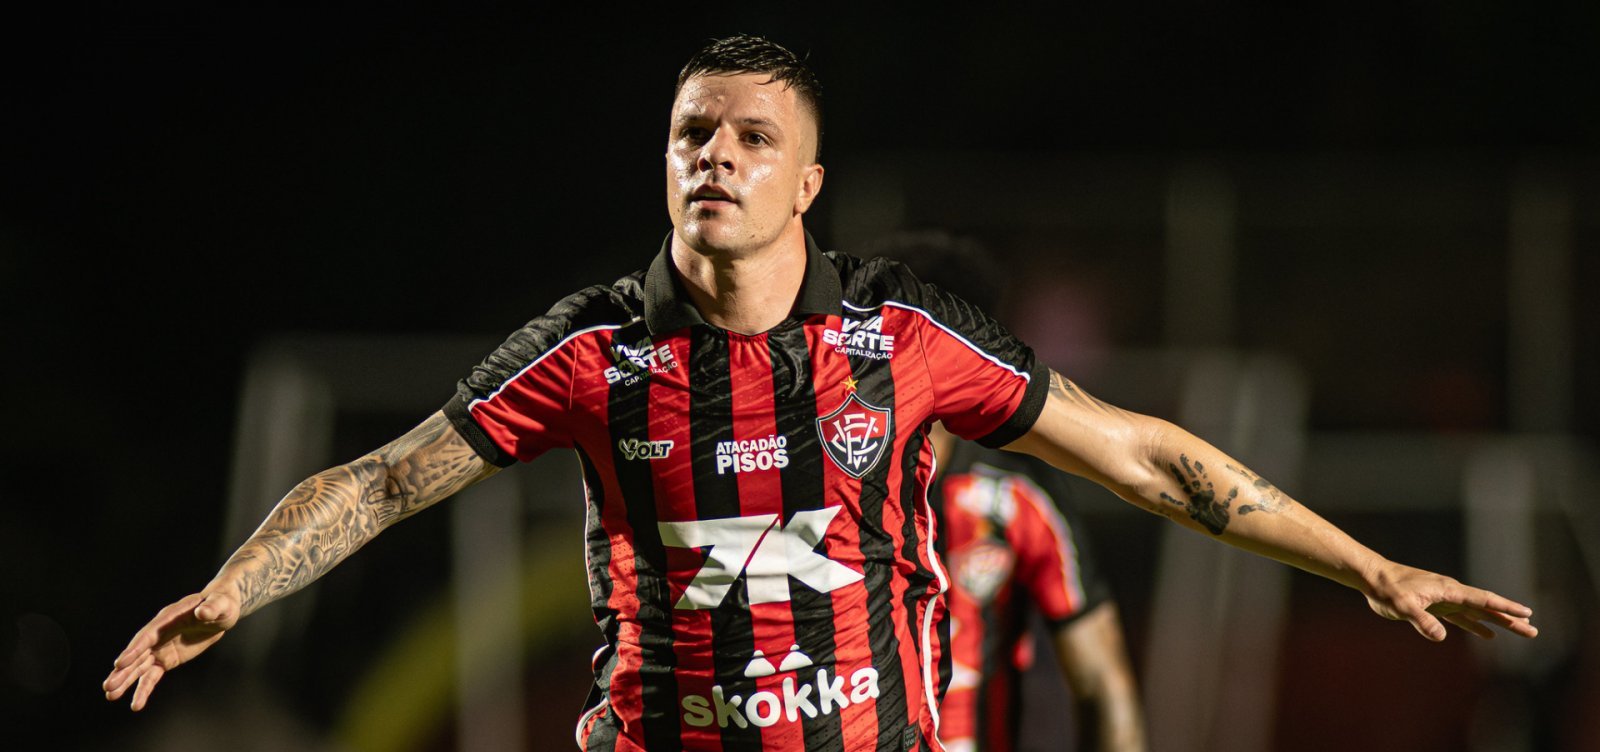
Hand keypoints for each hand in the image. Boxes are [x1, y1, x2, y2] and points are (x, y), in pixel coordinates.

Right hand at [103, 589, 240, 709]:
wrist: (220, 610)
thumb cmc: (220, 604)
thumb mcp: (220, 604)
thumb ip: (211, 608)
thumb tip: (204, 612)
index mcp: (168, 618)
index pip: (148, 635)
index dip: (135, 648)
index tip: (120, 662)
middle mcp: (159, 634)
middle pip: (138, 653)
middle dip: (123, 670)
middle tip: (108, 686)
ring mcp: (160, 648)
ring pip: (140, 667)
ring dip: (125, 681)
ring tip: (110, 695)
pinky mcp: (166, 660)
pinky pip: (152, 676)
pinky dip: (144, 689)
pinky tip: (135, 705)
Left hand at [1363, 562, 1536, 641]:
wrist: (1373, 577)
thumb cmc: (1387, 588)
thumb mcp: (1402, 606)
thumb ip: (1422, 620)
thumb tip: (1441, 637)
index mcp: (1448, 590)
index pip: (1483, 599)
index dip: (1505, 607)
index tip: (1526, 613)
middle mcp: (1451, 593)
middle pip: (1487, 607)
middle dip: (1510, 619)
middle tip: (1533, 630)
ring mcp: (1444, 599)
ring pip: (1477, 613)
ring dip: (1498, 622)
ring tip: (1520, 631)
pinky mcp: (1435, 606)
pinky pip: (1461, 617)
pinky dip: (1475, 625)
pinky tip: (1487, 634)